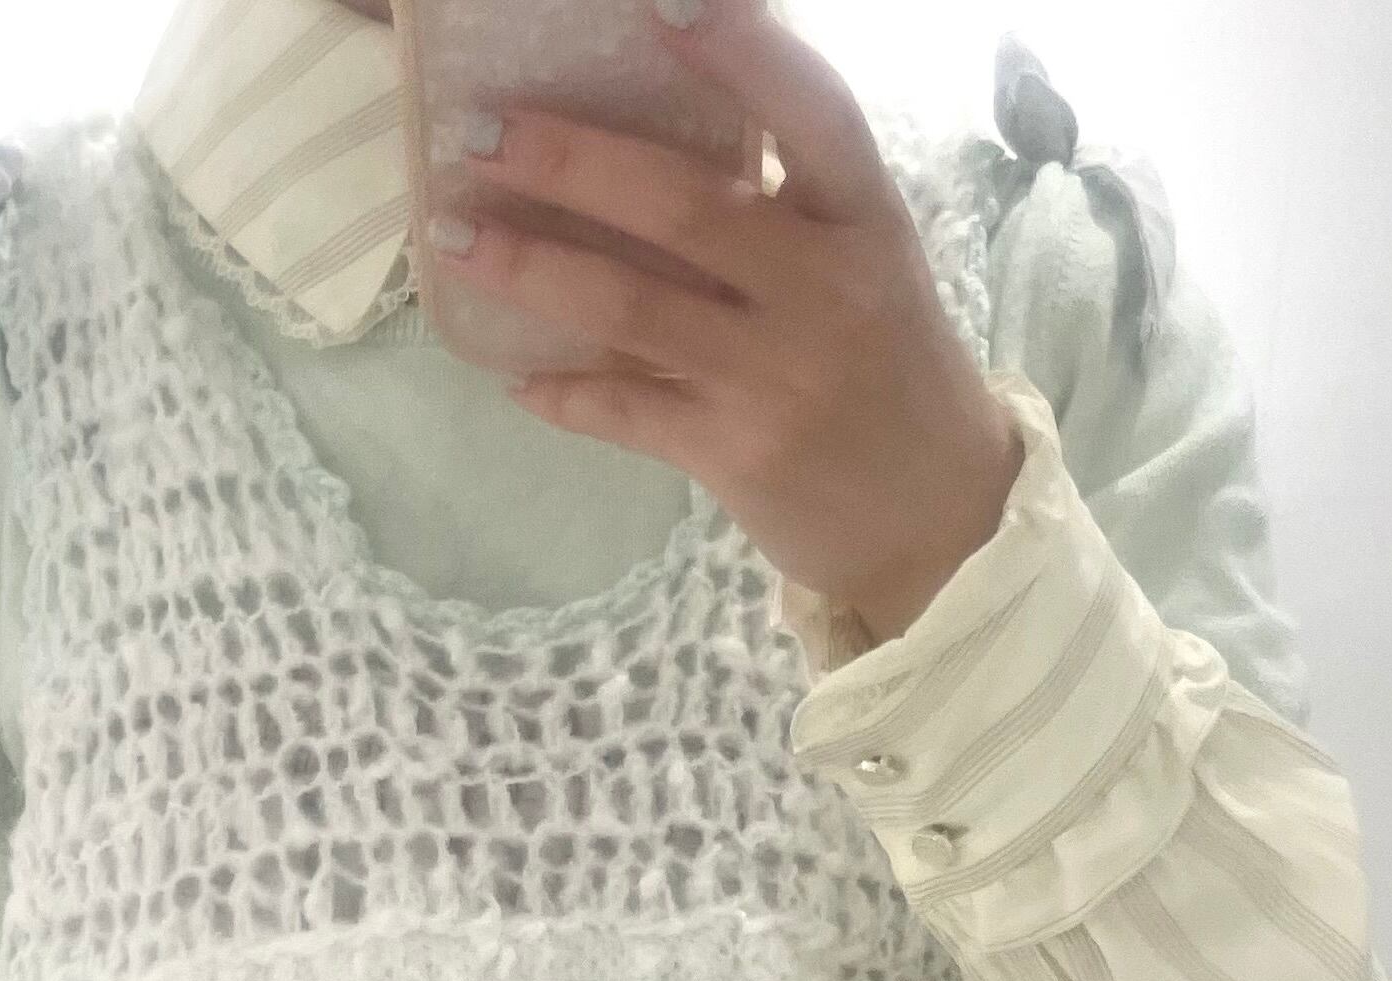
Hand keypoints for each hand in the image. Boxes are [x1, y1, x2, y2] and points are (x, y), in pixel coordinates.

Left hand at [431, 0, 1023, 641]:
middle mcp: (825, 291)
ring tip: (454, 238)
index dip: (740, 49)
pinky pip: (625, 411)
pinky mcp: (736, 455)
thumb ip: (788, 201)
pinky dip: (562, 389)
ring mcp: (776, 378)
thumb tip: (660, 124)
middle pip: (681, 204)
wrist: (937, 520)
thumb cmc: (889, 369)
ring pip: (630, 306)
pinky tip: (511, 370)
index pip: (812, 112)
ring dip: (529, 267)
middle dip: (567, 162)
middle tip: (480, 133)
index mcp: (866, 221)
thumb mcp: (868, 263)